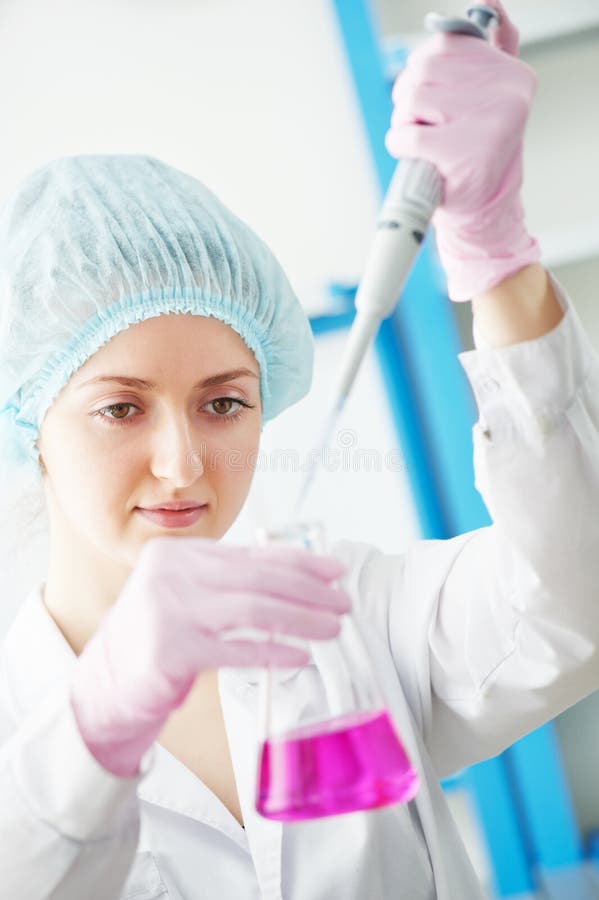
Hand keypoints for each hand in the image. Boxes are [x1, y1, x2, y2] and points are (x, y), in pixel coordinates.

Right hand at [70, 536, 348, 776]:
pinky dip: (275, 652)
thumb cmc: (155, 641)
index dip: (300, 561)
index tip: (334, 570)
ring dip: (302, 618)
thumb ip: (229, 583)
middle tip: (343, 603)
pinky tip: (300, 656)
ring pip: (254, 607)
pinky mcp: (171, 650)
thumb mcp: (187, 598)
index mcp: (179, 554)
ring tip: (332, 628)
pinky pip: (238, 649)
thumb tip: (297, 579)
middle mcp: (171, 573)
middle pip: (259, 577)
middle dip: (310, 590)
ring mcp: (169, 609)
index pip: (252, 553)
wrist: (103, 687)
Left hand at [384, 0, 540, 300]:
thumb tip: (488, 2)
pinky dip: (400, 145)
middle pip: (423, 70)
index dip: (423, 69)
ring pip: (411, 98)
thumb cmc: (478, 148)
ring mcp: (486, 125)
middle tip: (421, 121)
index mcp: (512, 73)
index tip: (430, 93)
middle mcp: (506, 94)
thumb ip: (491, 46)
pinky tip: (416, 155)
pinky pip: (406, 135)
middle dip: (409, 97)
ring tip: (422, 139)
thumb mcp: (492, 93)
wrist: (483, 208)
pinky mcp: (462, 155)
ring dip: (404, 121)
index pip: (446, 44)